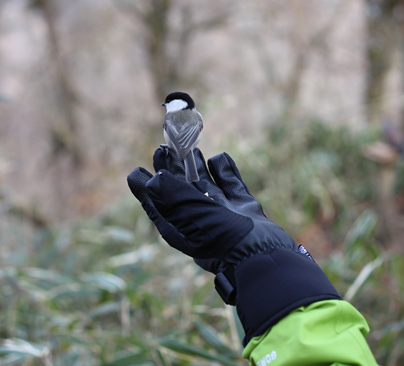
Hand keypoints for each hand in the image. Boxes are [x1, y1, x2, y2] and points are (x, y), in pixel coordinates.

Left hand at [128, 148, 339, 344]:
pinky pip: (232, 186)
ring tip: (190, 150)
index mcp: (181, 228)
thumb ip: (171, 193)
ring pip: (206, 187)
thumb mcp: (192, 214)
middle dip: (173, 171)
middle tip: (165, 149)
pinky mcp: (244, 209)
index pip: (158, 204)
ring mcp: (223, 215)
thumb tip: (148, 178)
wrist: (264, 254)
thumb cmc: (224, 238)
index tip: (139, 169)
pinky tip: (219, 158)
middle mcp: (199, 222)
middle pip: (180, 191)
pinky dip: (225, 171)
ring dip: (197, 168)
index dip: (147, 187)